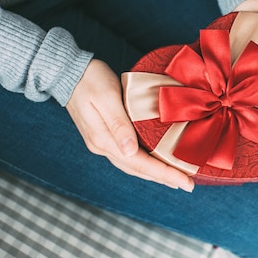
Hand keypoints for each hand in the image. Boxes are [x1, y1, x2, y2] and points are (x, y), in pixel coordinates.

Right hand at [66, 59, 194, 191]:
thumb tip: (129, 151)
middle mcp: (102, 146)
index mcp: (104, 139)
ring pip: (133, 165)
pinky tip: (156, 163)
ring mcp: (102, 143)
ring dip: (155, 174)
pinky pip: (129, 156)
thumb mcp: (107, 98)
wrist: (69, 72)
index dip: (164, 174)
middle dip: (164, 178)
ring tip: (176, 178)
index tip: (185, 182)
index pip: (140, 163)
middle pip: (138, 169)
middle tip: (188, 185)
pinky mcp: (105, 136)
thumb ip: (118, 124)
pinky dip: (145, 163)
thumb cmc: (90, 79)